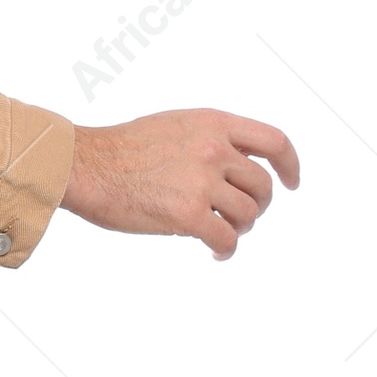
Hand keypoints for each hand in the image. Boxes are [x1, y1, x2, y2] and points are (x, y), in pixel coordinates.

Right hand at [62, 110, 299, 260]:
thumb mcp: (175, 124)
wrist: (85, 166)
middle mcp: (214, 149)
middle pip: (262, 186)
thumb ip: (210, 138)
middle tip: (239, 216)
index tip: (291, 183)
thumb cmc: (120, 149)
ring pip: (248, 214)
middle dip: (257, 206)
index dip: (289, 165)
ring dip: (239, 228)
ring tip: (221, 232)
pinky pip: (226, 239)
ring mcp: (201, 182)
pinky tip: (215, 253)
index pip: (274, 141)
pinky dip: (226, 250)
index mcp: (213, 124)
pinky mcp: (186, 214)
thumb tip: (238, 165)